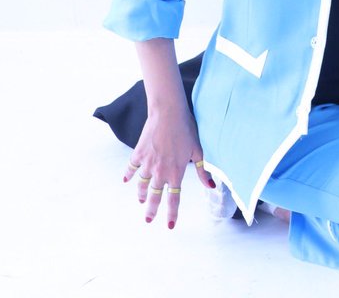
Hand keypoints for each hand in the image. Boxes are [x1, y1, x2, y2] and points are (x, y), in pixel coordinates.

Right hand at [123, 105, 213, 229]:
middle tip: (149, 219)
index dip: (171, 213)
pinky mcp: (138, 154)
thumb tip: (211, 187)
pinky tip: (126, 180)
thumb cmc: (187, 130)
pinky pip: (132, 168)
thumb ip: (202, 171)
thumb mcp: (198, 150)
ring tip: (141, 200)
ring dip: (141, 193)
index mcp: (176, 173)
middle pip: (154, 196)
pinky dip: (129, 175)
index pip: (174, 199)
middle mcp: (160, 172)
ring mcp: (147, 164)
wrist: (168, 114)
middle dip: (152, 209)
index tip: (170, 225)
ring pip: (142, 184)